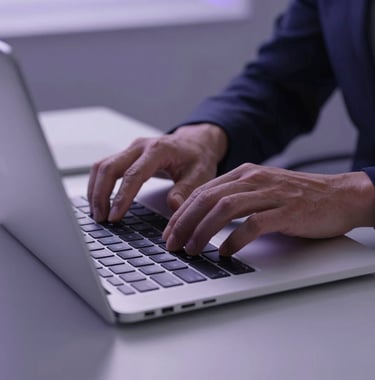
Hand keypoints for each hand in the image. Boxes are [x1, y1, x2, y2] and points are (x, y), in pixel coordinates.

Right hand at [87, 123, 227, 221]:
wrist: (195, 143)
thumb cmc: (197, 158)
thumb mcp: (199, 174)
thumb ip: (186, 190)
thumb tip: (173, 207)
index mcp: (158, 150)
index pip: (133, 174)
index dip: (122, 197)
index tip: (115, 216)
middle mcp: (140, 146)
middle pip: (109, 167)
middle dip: (100, 194)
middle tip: (101, 218)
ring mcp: (131, 149)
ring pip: (102, 166)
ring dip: (95, 189)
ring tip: (97, 213)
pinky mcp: (126, 155)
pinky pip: (104, 166)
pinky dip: (98, 183)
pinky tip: (98, 200)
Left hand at [163, 163, 374, 255]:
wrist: (339, 195)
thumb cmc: (298, 196)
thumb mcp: (261, 190)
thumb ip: (235, 198)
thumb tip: (204, 219)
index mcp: (244, 174)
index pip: (202, 192)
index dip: (181, 213)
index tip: (169, 231)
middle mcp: (253, 179)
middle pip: (207, 199)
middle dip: (184, 223)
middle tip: (172, 244)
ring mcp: (270, 194)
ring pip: (224, 209)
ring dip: (203, 231)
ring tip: (192, 249)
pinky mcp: (286, 211)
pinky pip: (253, 224)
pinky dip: (236, 239)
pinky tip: (226, 252)